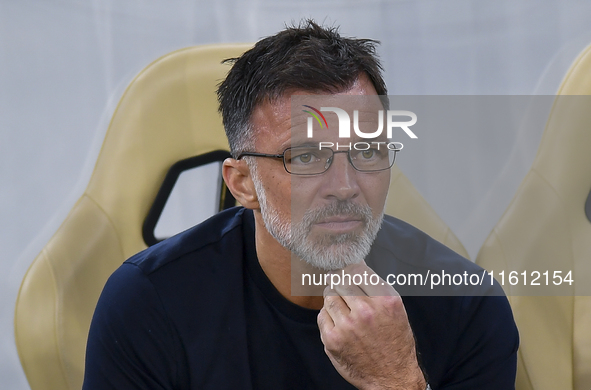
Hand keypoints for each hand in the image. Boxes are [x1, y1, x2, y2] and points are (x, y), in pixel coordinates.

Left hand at [317, 263, 426, 389]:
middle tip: (342, 287)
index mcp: (385, 300)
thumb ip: (375, 286)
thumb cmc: (395, 341)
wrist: (392, 377)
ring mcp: (347, 326)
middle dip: (340, 281)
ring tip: (342, 306)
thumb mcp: (395, 309)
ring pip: (329, 295)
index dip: (350, 268)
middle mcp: (366, 311)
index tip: (348, 271)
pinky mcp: (333, 339)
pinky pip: (322, 314)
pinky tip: (339, 322)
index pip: (357, 269)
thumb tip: (356, 264)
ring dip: (333, 297)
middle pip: (340, 280)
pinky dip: (328, 315)